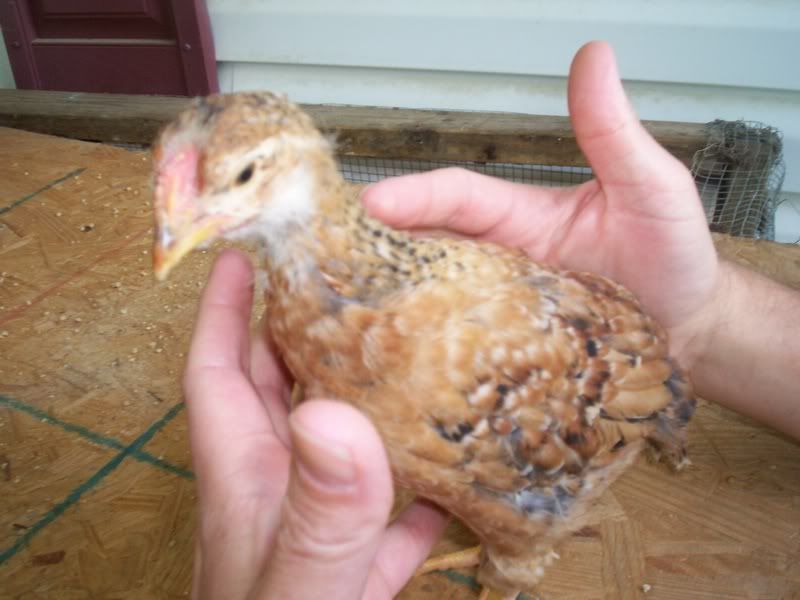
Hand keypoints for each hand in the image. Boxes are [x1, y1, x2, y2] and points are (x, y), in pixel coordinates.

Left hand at [182, 249, 447, 599]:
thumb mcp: (304, 587)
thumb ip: (320, 514)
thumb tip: (332, 414)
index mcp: (247, 477)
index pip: (218, 369)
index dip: (224, 307)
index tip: (248, 250)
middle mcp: (279, 488)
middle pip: (281, 387)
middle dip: (304, 327)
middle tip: (350, 275)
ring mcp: (323, 523)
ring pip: (340, 435)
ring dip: (370, 390)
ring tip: (413, 340)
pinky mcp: (363, 561)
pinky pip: (394, 498)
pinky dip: (423, 472)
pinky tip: (465, 453)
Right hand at [362, 41, 718, 367]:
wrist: (688, 329)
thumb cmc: (671, 257)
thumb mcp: (648, 186)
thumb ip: (612, 132)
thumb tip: (595, 59)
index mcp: (518, 218)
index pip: (455, 197)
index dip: (414, 197)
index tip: (373, 202)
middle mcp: (497, 260)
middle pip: (424, 249)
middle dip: (375, 252)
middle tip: (328, 263)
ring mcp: (498, 308)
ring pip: (430, 300)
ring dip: (389, 304)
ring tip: (344, 315)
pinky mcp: (504, 352)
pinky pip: (456, 347)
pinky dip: (423, 350)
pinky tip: (395, 363)